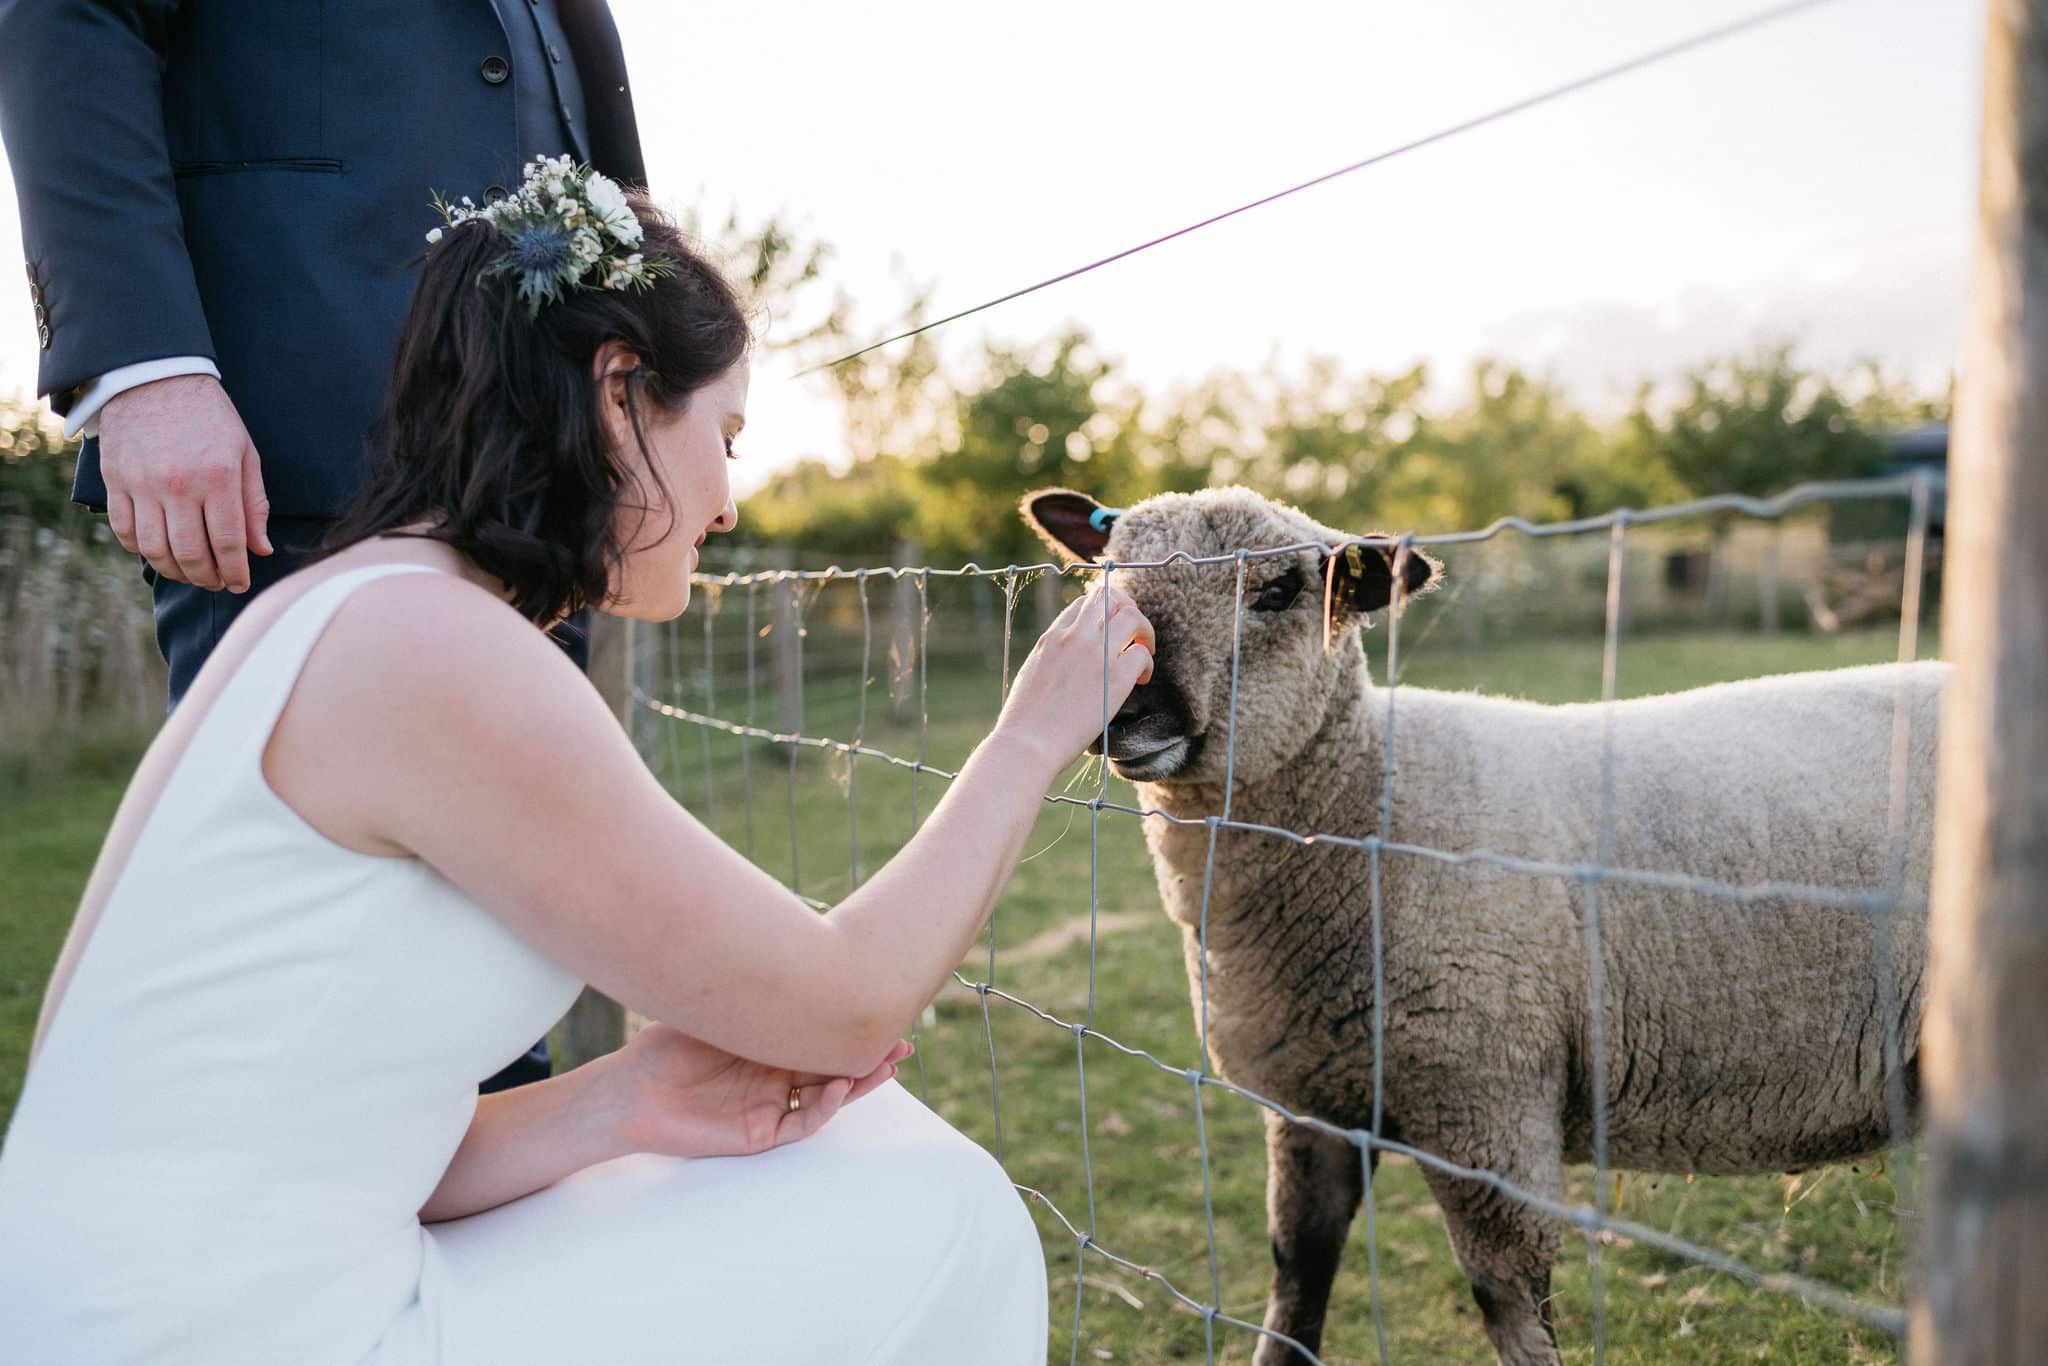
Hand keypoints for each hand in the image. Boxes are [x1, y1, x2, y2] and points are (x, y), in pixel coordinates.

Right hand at [98, 374, 272, 591]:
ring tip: (191, 573)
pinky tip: (159, 552)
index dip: (235, 571)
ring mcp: (142, 484)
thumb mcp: (245, 453)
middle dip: (207, 578)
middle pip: (190, 553)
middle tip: (217, 583)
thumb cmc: (210, 417)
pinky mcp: (115, 481)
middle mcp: (178, 485)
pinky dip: (142, 550)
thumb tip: (260, 549)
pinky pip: (125, 531)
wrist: (155, 378)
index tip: (240, 584)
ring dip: (175, 571)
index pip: (227, 542)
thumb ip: (254, 503)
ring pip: (155, 549)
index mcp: (217, 477)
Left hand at [606, 1021, 909, 1159]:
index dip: (850, 1029)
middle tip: (900, 1043)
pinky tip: (839, 1087)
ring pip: (826, 1097)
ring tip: (883, 1065)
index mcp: (769, 1047)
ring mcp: (770, 1106)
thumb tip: (783, 947)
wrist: (631, 1089)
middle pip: (834, 1067)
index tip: (881, 1010)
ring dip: (857, 1083)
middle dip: (868, 1057)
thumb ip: (750, 992)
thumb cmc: (666, 1045)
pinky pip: (801, 1124)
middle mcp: (776, 1077)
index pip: (820, 1039)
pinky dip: (824, 1107)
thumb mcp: (716, 1008)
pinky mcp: (759, 1133)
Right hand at [994, 582, 1154, 772]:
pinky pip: (1142, 654)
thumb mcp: (1032, 673)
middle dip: (1127, 608)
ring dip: (1144, 631)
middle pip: (1110, 597)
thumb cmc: (1025, 721)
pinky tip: (1141, 679)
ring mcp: (1096, 655)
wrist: (1027, 744)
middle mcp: (1074, 637)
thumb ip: (1053, 657)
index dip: (1105, 610)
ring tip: (1144, 651)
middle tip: (1134, 631)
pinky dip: (1147, 663)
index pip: (1085, 602)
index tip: (1111, 628)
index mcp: (1052, 637)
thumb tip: (1069, 660)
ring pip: (1133, 617)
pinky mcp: (1115, 679)